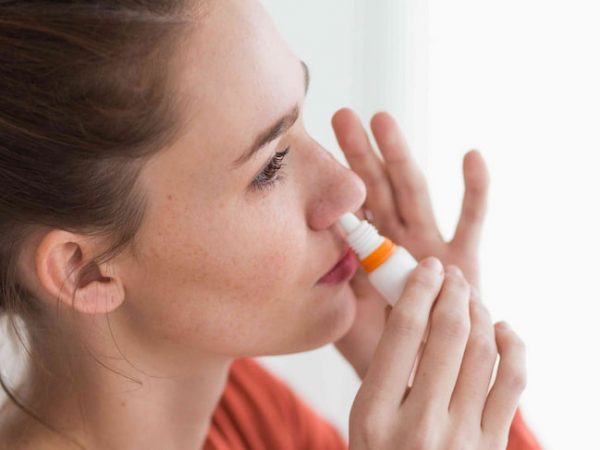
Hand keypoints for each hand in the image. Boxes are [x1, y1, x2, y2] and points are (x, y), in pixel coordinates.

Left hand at [331, 108, 489, 377]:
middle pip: (378, 188)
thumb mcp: (345, 310)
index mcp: (369, 249)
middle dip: (361, 153)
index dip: (332, 176)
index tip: (308, 144)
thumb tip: (298, 243)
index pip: (349, 205)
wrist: (416, 375)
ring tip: (383, 121)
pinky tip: (470, 156)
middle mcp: (398, 239)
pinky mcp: (465, 259)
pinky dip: (474, 189)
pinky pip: (472, 220)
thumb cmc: (378, 346)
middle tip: (342, 116)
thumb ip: (331, 277)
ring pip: (414, 193)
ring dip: (399, 157)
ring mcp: (431, 245)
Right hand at [349, 259, 525, 449]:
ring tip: (469, 296)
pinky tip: (501, 329)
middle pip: (448, 335)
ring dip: (479, 312)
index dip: (418, 289)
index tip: (426, 268)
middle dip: (452, 292)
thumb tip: (408, 307)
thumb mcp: (366, 416)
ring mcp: (462, 439)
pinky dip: (513, 346)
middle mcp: (420, 426)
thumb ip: (385, 365)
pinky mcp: (492, 447)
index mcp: (376, 414)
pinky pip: (513, 383)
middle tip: (450, 275)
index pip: (404, 333)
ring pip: (484, 352)